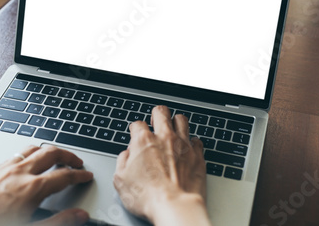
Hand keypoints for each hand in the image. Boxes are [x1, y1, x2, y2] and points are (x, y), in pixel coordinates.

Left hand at [0, 145, 93, 225]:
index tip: (86, 176)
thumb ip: (58, 222)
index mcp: (31, 189)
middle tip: (77, 162)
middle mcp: (19, 172)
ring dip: (49, 151)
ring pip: (33, 148)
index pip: (65, 175)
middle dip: (68, 155)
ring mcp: (4, 167)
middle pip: (52, 153)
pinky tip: (29, 164)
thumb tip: (80, 216)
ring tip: (57, 158)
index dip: (79, 175)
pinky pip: (17, 153)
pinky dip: (31, 154)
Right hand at [113, 105, 210, 225]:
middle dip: (157, 114)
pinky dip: (192, 142)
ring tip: (173, 129)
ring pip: (181, 120)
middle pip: (161, 112)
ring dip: (176, 122)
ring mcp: (183, 144)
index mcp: (144, 141)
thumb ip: (122, 161)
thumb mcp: (121, 180)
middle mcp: (164, 138)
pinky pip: (197, 140)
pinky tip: (188, 148)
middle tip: (155, 121)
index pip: (137, 124)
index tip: (136, 135)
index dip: (135, 129)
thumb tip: (126, 155)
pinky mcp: (197, 155)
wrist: (174, 206)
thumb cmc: (148, 196)